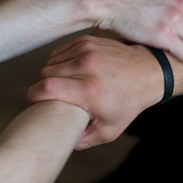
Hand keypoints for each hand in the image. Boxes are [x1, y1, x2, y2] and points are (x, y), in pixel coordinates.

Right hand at [28, 36, 163, 148]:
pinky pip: (60, 51)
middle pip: (45, 74)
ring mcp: (87, 50)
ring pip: (51, 62)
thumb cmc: (128, 103)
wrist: (148, 73)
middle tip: (52, 97)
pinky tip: (69, 71)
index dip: (33, 96)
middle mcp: (87, 66)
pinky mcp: (88, 40)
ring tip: (63, 85)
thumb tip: (60, 142)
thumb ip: (82, 140)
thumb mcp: (108, 131)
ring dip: (51, 73)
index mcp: (90, 90)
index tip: (34, 102)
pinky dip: (60, 61)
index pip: (47, 87)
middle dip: (44, 87)